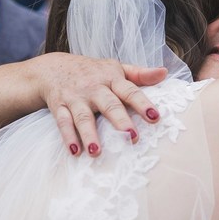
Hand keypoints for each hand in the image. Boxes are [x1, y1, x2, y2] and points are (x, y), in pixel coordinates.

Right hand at [32, 53, 165, 156]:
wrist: (53, 67)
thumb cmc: (92, 72)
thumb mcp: (115, 68)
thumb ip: (139, 74)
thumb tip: (164, 73)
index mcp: (111, 78)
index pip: (129, 91)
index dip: (142, 103)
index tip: (155, 117)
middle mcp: (94, 88)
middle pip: (108, 104)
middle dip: (120, 120)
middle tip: (132, 138)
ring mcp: (76, 97)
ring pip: (83, 117)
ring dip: (89, 134)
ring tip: (97, 152)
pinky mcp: (60, 107)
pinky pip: (63, 122)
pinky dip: (68, 137)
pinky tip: (75, 151)